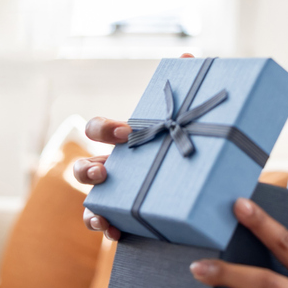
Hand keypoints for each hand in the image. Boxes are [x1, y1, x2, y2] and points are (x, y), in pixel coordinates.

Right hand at [75, 53, 194, 240]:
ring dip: (89, 206)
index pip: (99, 129)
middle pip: (83, 167)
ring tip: (101, 214)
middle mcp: (113, 168)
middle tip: (105, 171)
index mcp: (125, 141)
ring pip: (88, 201)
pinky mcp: (126, 217)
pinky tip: (115, 231)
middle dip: (87, 169)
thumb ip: (186, 87)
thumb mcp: (190, 119)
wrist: (203, 183)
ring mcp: (116, 194)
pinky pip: (105, 224)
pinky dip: (106, 227)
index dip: (104, 129)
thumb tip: (185, 56)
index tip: (126, 132)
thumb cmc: (188, 143)